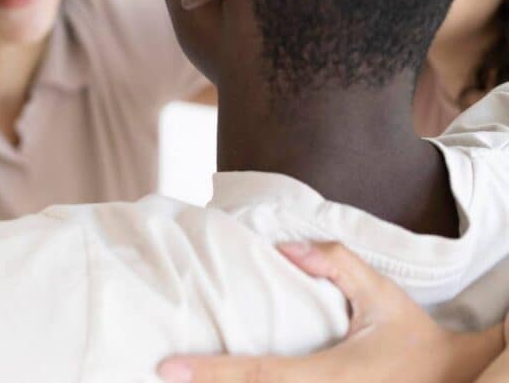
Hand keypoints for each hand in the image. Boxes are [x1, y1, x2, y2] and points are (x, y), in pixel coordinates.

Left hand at [157, 241, 504, 382]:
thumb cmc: (415, 340)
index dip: (212, 373)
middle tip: (162, 374)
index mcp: (330, 377)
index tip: (169, 367)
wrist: (455, 382)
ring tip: (183, 379)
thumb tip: (285, 248)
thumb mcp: (382, 295)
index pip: (259, 375)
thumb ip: (337, 265)